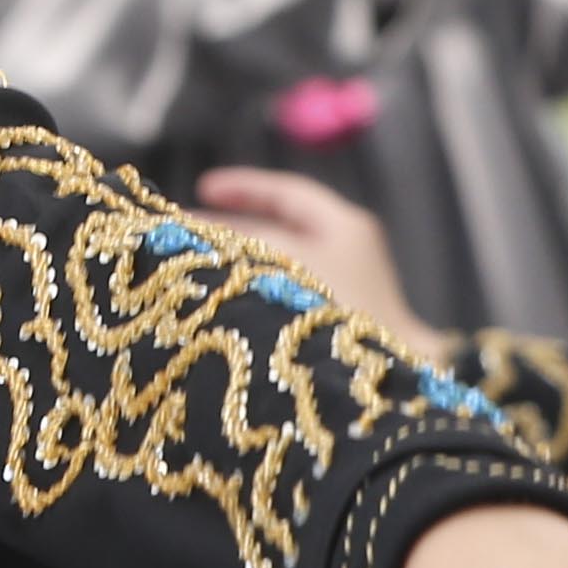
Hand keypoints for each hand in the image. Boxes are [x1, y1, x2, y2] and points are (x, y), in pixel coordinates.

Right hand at [195, 167, 438, 350]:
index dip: (243, 188)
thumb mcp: (284, 262)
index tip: (201, 188)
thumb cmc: (334, 311)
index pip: (288, 194)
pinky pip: (282, 291)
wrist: (381, 379)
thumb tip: (202, 233)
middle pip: (280, 228)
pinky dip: (252, 289)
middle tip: (185, 231)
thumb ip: (246, 241)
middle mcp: (345, 251)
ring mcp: (340, 288)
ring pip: (278, 263)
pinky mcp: (331, 322)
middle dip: (232, 228)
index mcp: (345, 226)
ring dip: (238, 262)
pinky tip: (221, 302)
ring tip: (193, 266)